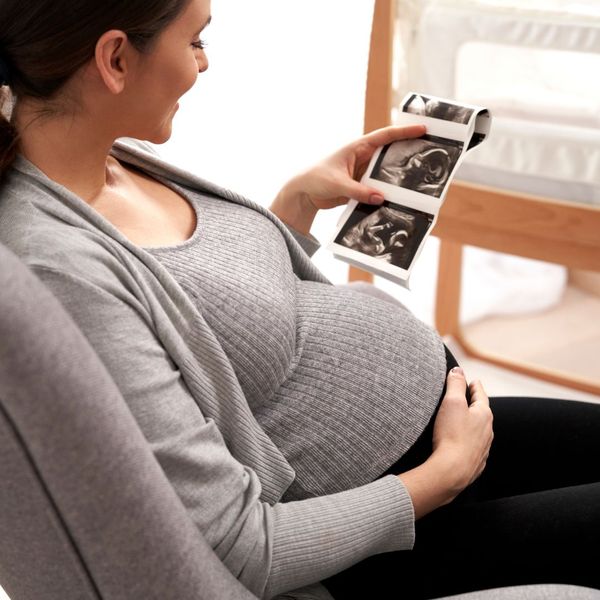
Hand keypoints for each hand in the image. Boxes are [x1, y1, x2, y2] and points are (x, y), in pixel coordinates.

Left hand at [269, 125, 425, 234]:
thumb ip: (359, 192)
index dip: (404, 133)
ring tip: (419, 181)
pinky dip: (387, 194)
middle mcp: (363, 158)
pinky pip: (378, 189)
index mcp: (357, 148)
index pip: (385, 136)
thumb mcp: (338, 185)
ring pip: (386, 173)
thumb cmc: (316, 179)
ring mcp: (363, 173)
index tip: (423, 129)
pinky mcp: (361, 187)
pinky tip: (399, 200)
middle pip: (390, 153)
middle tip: (430, 152)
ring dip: (398, 177)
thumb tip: (381, 198)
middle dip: (408, 152)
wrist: (303, 194)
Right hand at [397, 368, 492, 518]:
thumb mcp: (452, 402)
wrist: (452, 471)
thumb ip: (455, 384)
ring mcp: (483, 449)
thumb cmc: (451, 434)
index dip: (475, 386)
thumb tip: (459, 370)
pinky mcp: (475, 463)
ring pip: (480, 432)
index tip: (474, 381)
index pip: (481, 395)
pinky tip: (462, 444)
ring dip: (473, 424)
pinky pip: (474, 448)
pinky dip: (468, 441)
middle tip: (469, 398)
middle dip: (475, 405)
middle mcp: (487, 431)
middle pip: (482, 413)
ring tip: (465, 420)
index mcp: (484, 415)